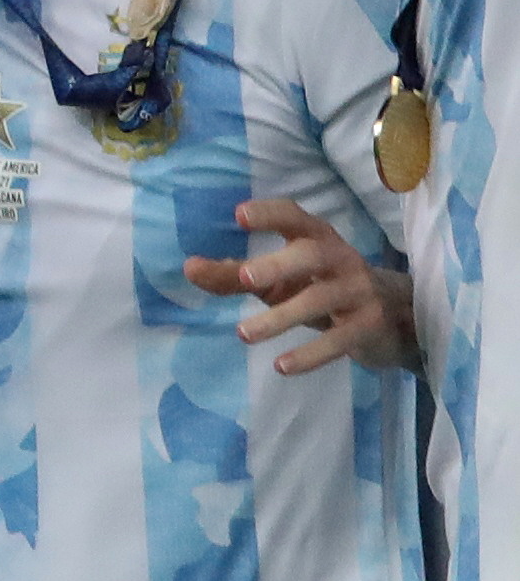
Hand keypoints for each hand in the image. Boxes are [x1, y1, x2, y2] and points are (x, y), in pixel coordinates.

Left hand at [188, 199, 421, 375]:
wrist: (392, 319)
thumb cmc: (319, 286)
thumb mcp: (278, 279)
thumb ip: (233, 273)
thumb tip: (188, 268)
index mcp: (315, 237)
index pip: (294, 217)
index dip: (269, 214)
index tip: (238, 215)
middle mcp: (340, 258)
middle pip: (312, 254)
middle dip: (278, 264)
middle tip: (245, 279)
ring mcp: (359, 291)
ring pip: (319, 300)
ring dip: (281, 318)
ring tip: (243, 334)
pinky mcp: (369, 326)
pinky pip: (339, 340)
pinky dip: (310, 355)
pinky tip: (281, 366)